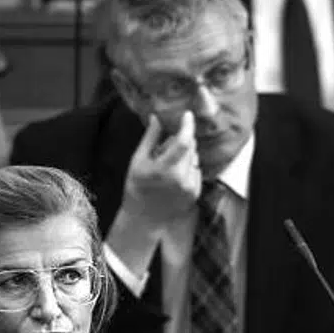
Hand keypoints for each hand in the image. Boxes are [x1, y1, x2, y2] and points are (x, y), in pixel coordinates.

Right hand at [122, 111, 200, 228]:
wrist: (145, 217)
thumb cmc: (137, 187)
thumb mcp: (137, 160)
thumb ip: (150, 138)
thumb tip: (156, 118)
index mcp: (165, 169)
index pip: (183, 142)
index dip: (187, 126)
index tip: (187, 115)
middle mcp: (182, 178)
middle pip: (190, 148)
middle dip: (181, 142)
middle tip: (164, 149)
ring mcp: (191, 187)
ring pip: (194, 159)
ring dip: (185, 156)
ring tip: (167, 167)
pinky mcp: (196, 193)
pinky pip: (196, 171)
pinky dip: (188, 168)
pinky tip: (174, 177)